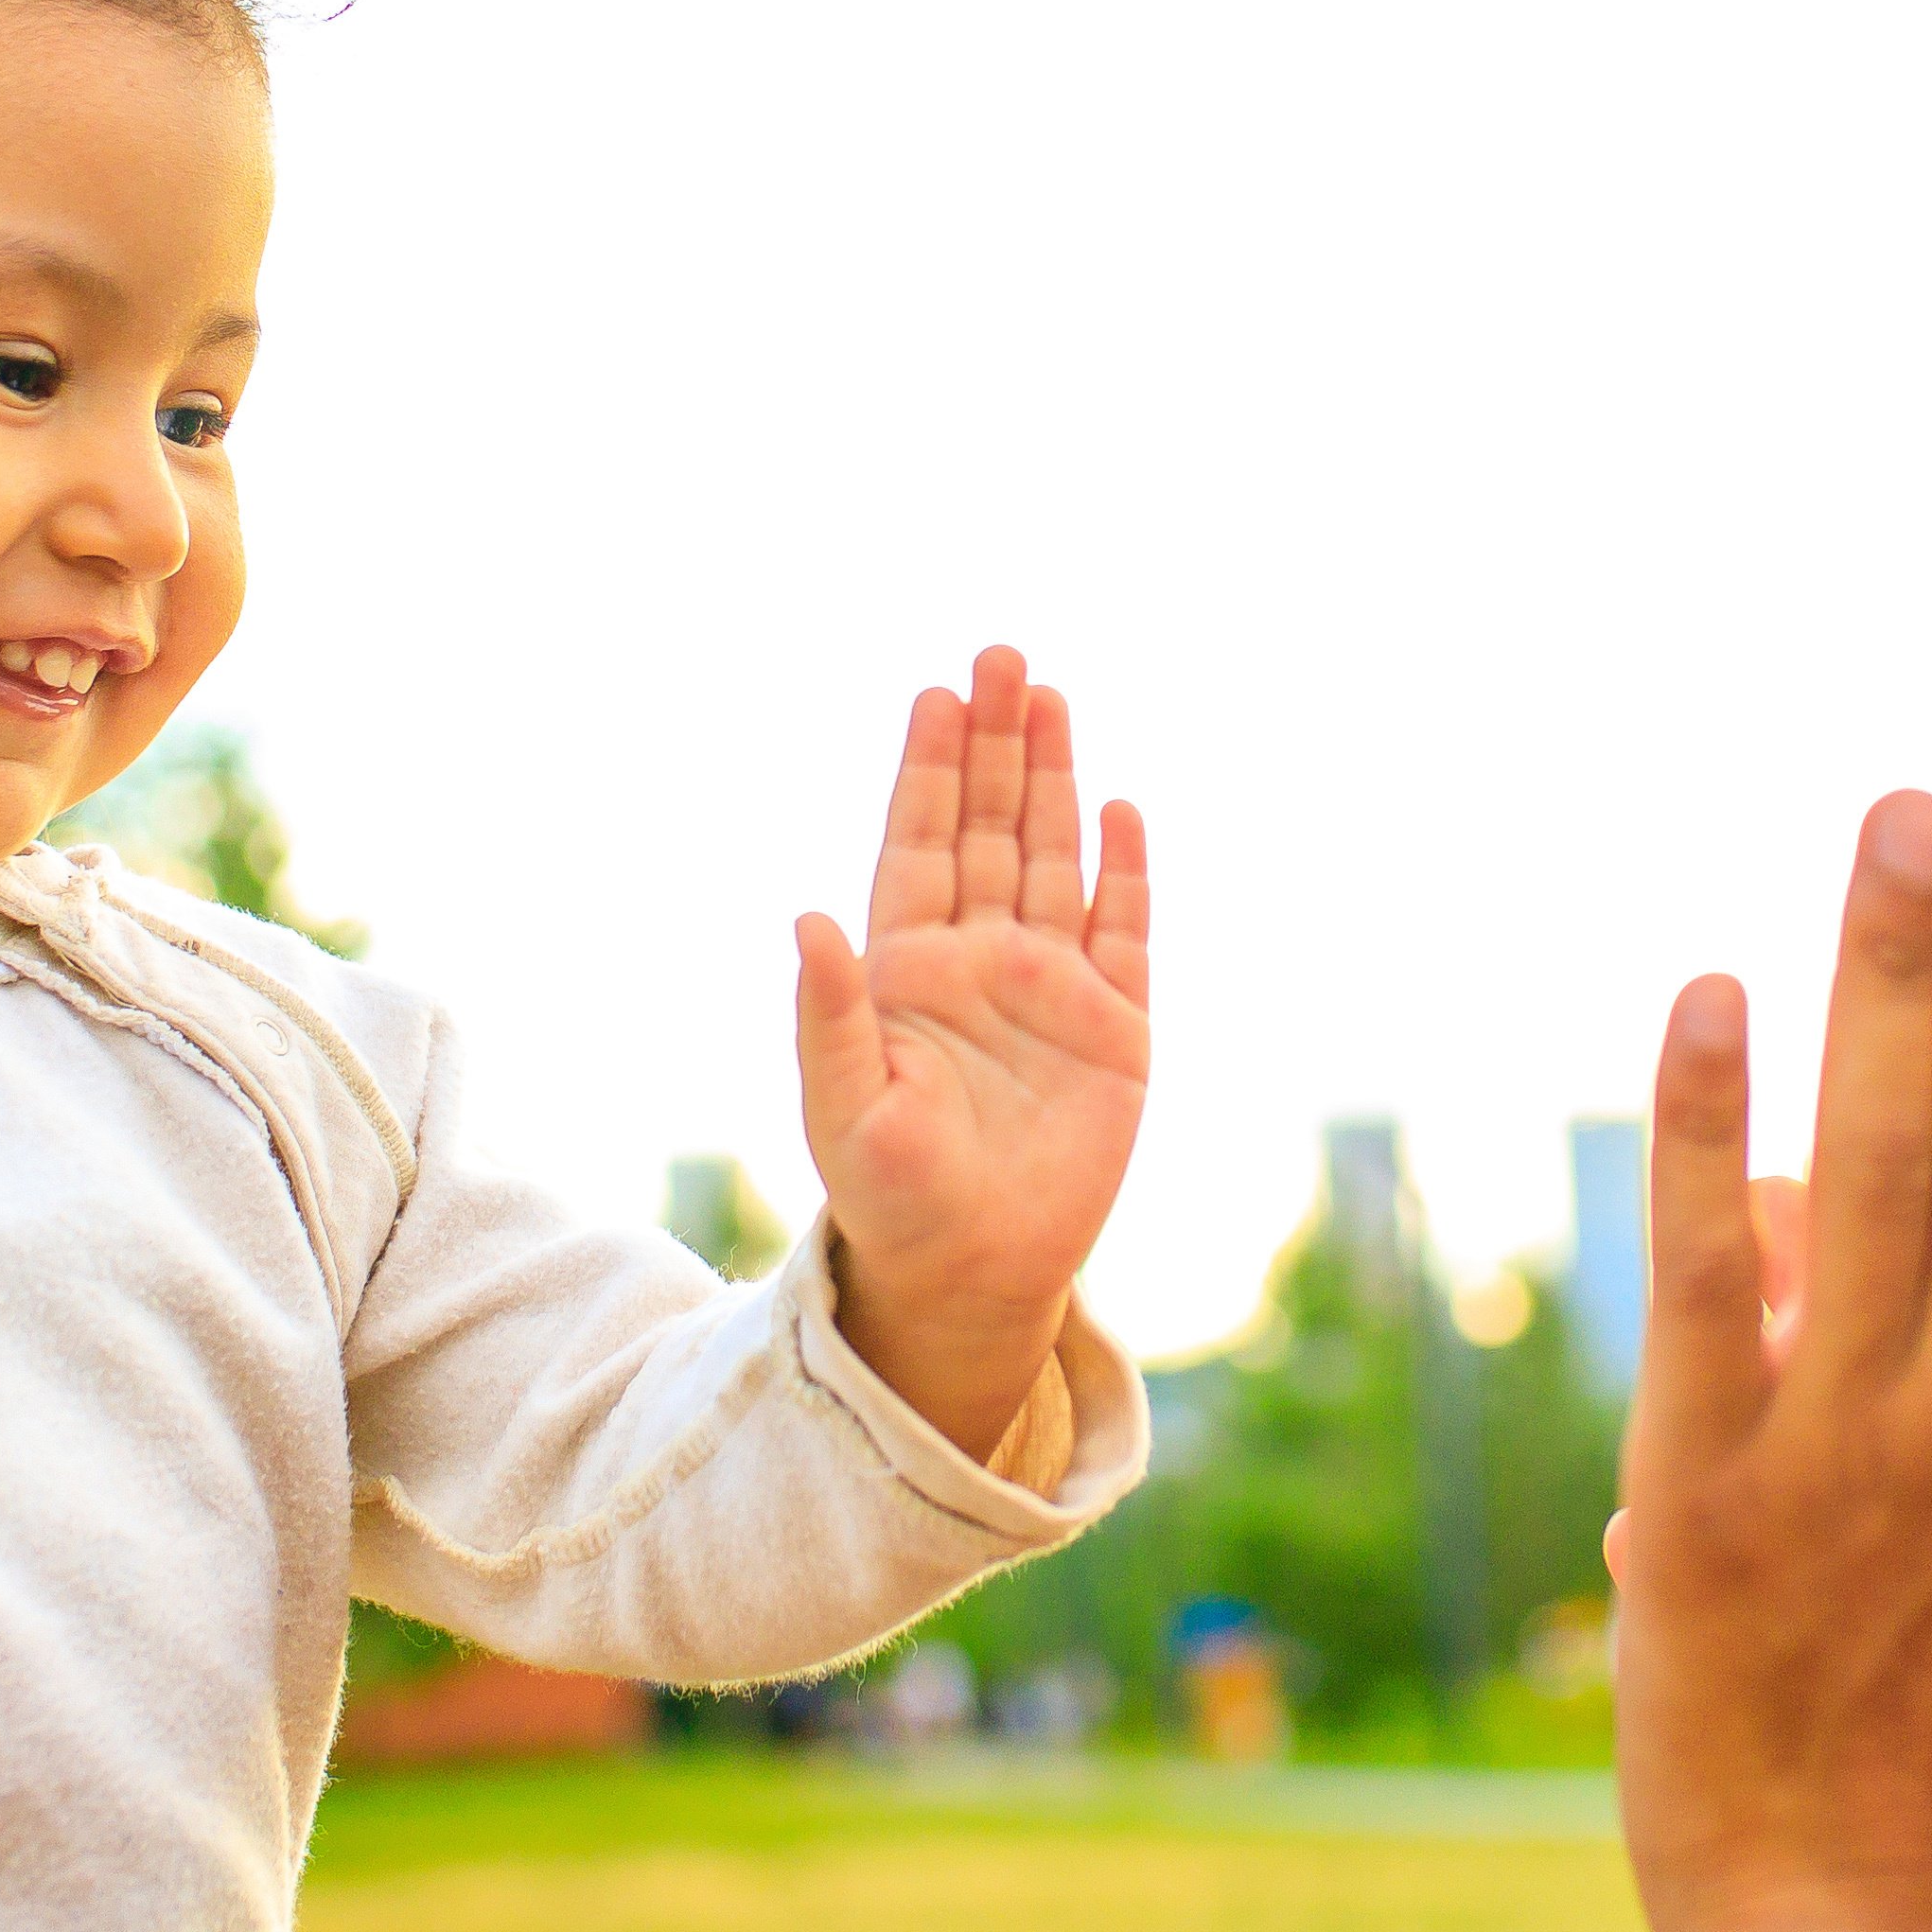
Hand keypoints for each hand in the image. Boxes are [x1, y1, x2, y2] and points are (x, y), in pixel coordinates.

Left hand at [794, 646, 1150, 1462]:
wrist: (971, 1275)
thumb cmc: (889, 1198)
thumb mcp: (842, 1107)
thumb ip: (826, 1013)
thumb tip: (806, 917)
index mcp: (908, 971)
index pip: (921, 845)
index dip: (929, 770)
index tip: (937, 694)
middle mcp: (980, 963)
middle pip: (991, 830)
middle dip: (995, 745)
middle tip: (1001, 656)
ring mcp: (1052, 990)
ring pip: (1054, 860)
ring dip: (1054, 782)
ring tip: (1052, 697)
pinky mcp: (1117, 1031)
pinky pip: (1125, 932)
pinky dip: (1125, 871)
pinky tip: (1121, 809)